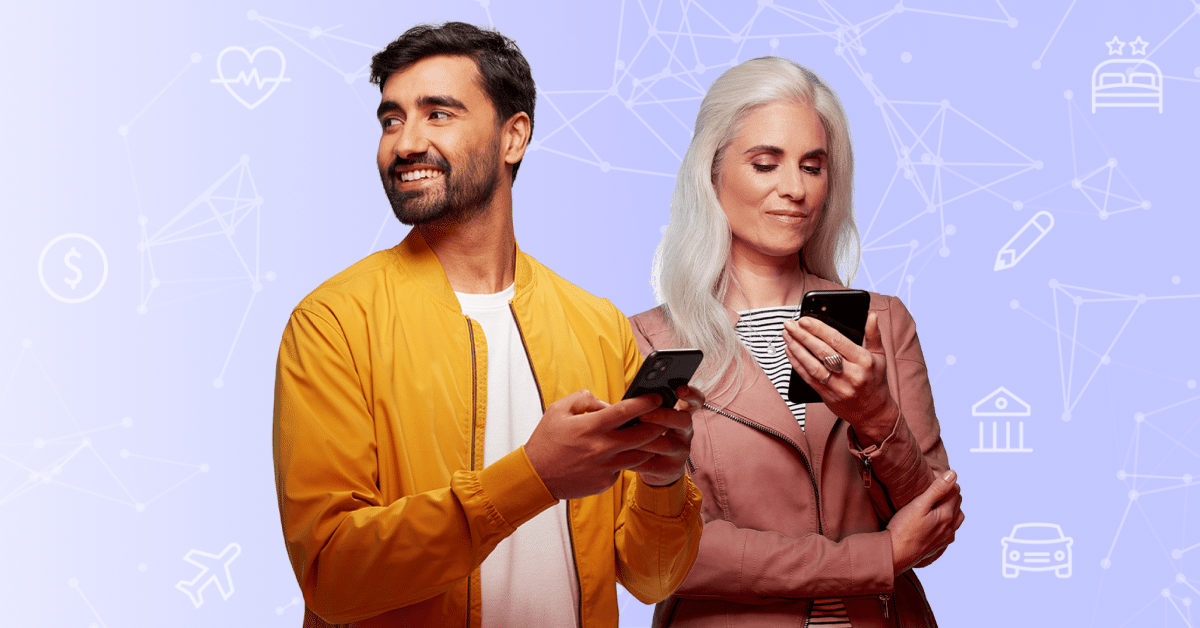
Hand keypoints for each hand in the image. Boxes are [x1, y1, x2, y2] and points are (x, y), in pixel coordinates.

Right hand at [524, 389, 681, 499]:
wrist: (536, 477)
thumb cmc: (546, 441)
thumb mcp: (558, 410)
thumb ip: (583, 399)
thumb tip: (605, 402)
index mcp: (590, 427)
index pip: (626, 411)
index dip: (645, 402)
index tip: (656, 397)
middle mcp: (601, 448)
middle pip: (643, 435)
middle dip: (658, 424)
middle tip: (662, 417)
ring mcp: (605, 467)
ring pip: (641, 455)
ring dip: (648, 445)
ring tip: (650, 436)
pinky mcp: (605, 482)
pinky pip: (624, 468)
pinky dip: (627, 460)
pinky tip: (625, 454)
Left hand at [627, 385, 701, 486]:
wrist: (653, 467)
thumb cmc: (648, 435)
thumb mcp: (651, 419)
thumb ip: (646, 408)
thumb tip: (629, 398)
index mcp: (681, 414)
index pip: (695, 401)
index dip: (691, 394)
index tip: (680, 389)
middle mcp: (685, 432)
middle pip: (684, 420)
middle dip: (663, 416)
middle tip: (642, 415)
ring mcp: (681, 451)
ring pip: (668, 445)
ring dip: (646, 441)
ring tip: (627, 438)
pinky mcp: (671, 469)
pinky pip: (654, 464)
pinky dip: (637, 459)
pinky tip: (623, 455)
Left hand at [782, 312, 896, 443]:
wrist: (873, 413)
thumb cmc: (875, 381)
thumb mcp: (880, 356)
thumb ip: (874, 334)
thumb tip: (871, 315)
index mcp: (864, 361)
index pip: (838, 341)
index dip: (819, 329)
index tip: (805, 320)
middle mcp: (851, 374)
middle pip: (822, 352)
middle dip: (803, 336)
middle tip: (790, 325)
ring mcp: (838, 386)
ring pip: (813, 365)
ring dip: (796, 349)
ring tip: (787, 336)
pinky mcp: (827, 396)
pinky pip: (808, 378)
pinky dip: (797, 364)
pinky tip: (790, 352)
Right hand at [886, 470, 964, 574]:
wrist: (895, 555)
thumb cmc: (903, 529)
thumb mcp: (918, 505)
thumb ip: (937, 489)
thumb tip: (953, 474)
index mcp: (946, 515)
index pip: (955, 491)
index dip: (945, 482)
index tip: (932, 479)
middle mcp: (950, 527)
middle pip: (957, 503)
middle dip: (949, 493)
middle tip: (933, 488)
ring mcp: (945, 538)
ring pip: (957, 517)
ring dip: (951, 507)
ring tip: (937, 502)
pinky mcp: (939, 545)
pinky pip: (951, 530)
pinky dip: (949, 521)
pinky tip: (938, 521)